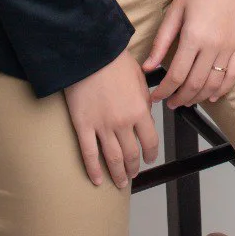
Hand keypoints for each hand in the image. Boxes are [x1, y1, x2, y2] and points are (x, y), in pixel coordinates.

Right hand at [64, 48, 157, 188]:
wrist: (90, 53)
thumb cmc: (115, 61)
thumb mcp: (139, 78)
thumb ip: (144, 99)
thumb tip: (146, 115)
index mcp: (139, 110)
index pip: (150, 140)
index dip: (151, 153)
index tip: (150, 159)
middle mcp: (123, 122)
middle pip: (131, 154)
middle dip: (134, 167)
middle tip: (134, 173)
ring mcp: (102, 126)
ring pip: (112, 158)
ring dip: (118, 173)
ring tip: (120, 182)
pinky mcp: (83, 126)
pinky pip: (89, 154)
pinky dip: (94, 170)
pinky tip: (97, 180)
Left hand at [143, 0, 234, 107]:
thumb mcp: (175, 10)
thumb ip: (161, 41)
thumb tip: (147, 67)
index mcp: (193, 36)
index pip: (176, 75)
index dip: (164, 91)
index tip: (155, 96)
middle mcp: (213, 45)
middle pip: (194, 84)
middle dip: (179, 98)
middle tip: (170, 103)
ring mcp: (230, 47)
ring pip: (213, 84)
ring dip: (198, 97)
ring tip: (187, 100)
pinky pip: (233, 76)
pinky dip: (222, 90)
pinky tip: (212, 96)